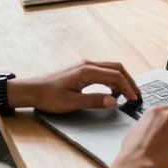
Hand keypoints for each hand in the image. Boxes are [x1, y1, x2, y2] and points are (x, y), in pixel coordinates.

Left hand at [9, 60, 141, 112]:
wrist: (31, 90)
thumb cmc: (48, 96)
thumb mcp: (72, 102)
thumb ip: (94, 101)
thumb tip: (113, 101)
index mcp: (87, 71)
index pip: (116, 76)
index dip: (128, 88)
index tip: (133, 99)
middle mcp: (88, 65)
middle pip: (117, 68)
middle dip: (129, 81)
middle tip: (136, 95)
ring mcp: (85, 66)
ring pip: (111, 68)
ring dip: (121, 79)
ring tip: (126, 94)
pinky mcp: (82, 70)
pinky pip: (103, 70)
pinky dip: (112, 79)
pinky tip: (111, 91)